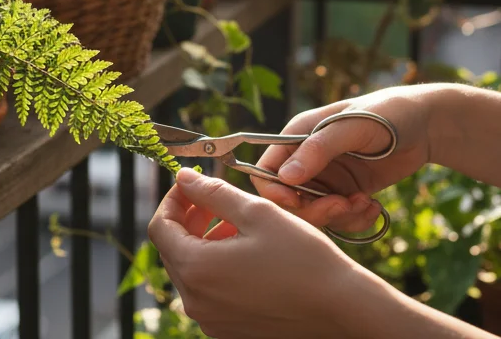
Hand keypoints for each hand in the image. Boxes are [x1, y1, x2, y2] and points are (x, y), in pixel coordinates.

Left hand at [147, 169, 381, 338]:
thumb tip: (184, 178)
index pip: (160, 227)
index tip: (192, 183)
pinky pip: (209, 292)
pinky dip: (218, 267)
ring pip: (192, 270)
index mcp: (196, 269)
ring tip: (238, 224)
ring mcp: (210, 320)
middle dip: (190, 219)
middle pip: (173, 250)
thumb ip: (213, 192)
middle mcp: (195, 301)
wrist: (340, 308)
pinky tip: (248, 254)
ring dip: (205, 242)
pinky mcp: (228, 330)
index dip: (173, 199)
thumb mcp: (257, 212)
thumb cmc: (302, 258)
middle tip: (216, 198)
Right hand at [252, 85, 443, 234]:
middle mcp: (308, 160)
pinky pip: (339, 218)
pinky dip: (354, 220)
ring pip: (315, 214)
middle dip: (314, 210)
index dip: (274, 191)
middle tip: (343, 206)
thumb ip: (318, 150)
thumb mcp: (352, 127)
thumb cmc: (387, 114)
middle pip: (289, 200)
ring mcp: (328, 179)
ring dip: (339, 217)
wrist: (426, 125)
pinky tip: (373, 207)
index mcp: (298, 136)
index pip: (267, 170)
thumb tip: (285, 178)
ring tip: (365, 204)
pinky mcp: (347, 193)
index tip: (298, 201)